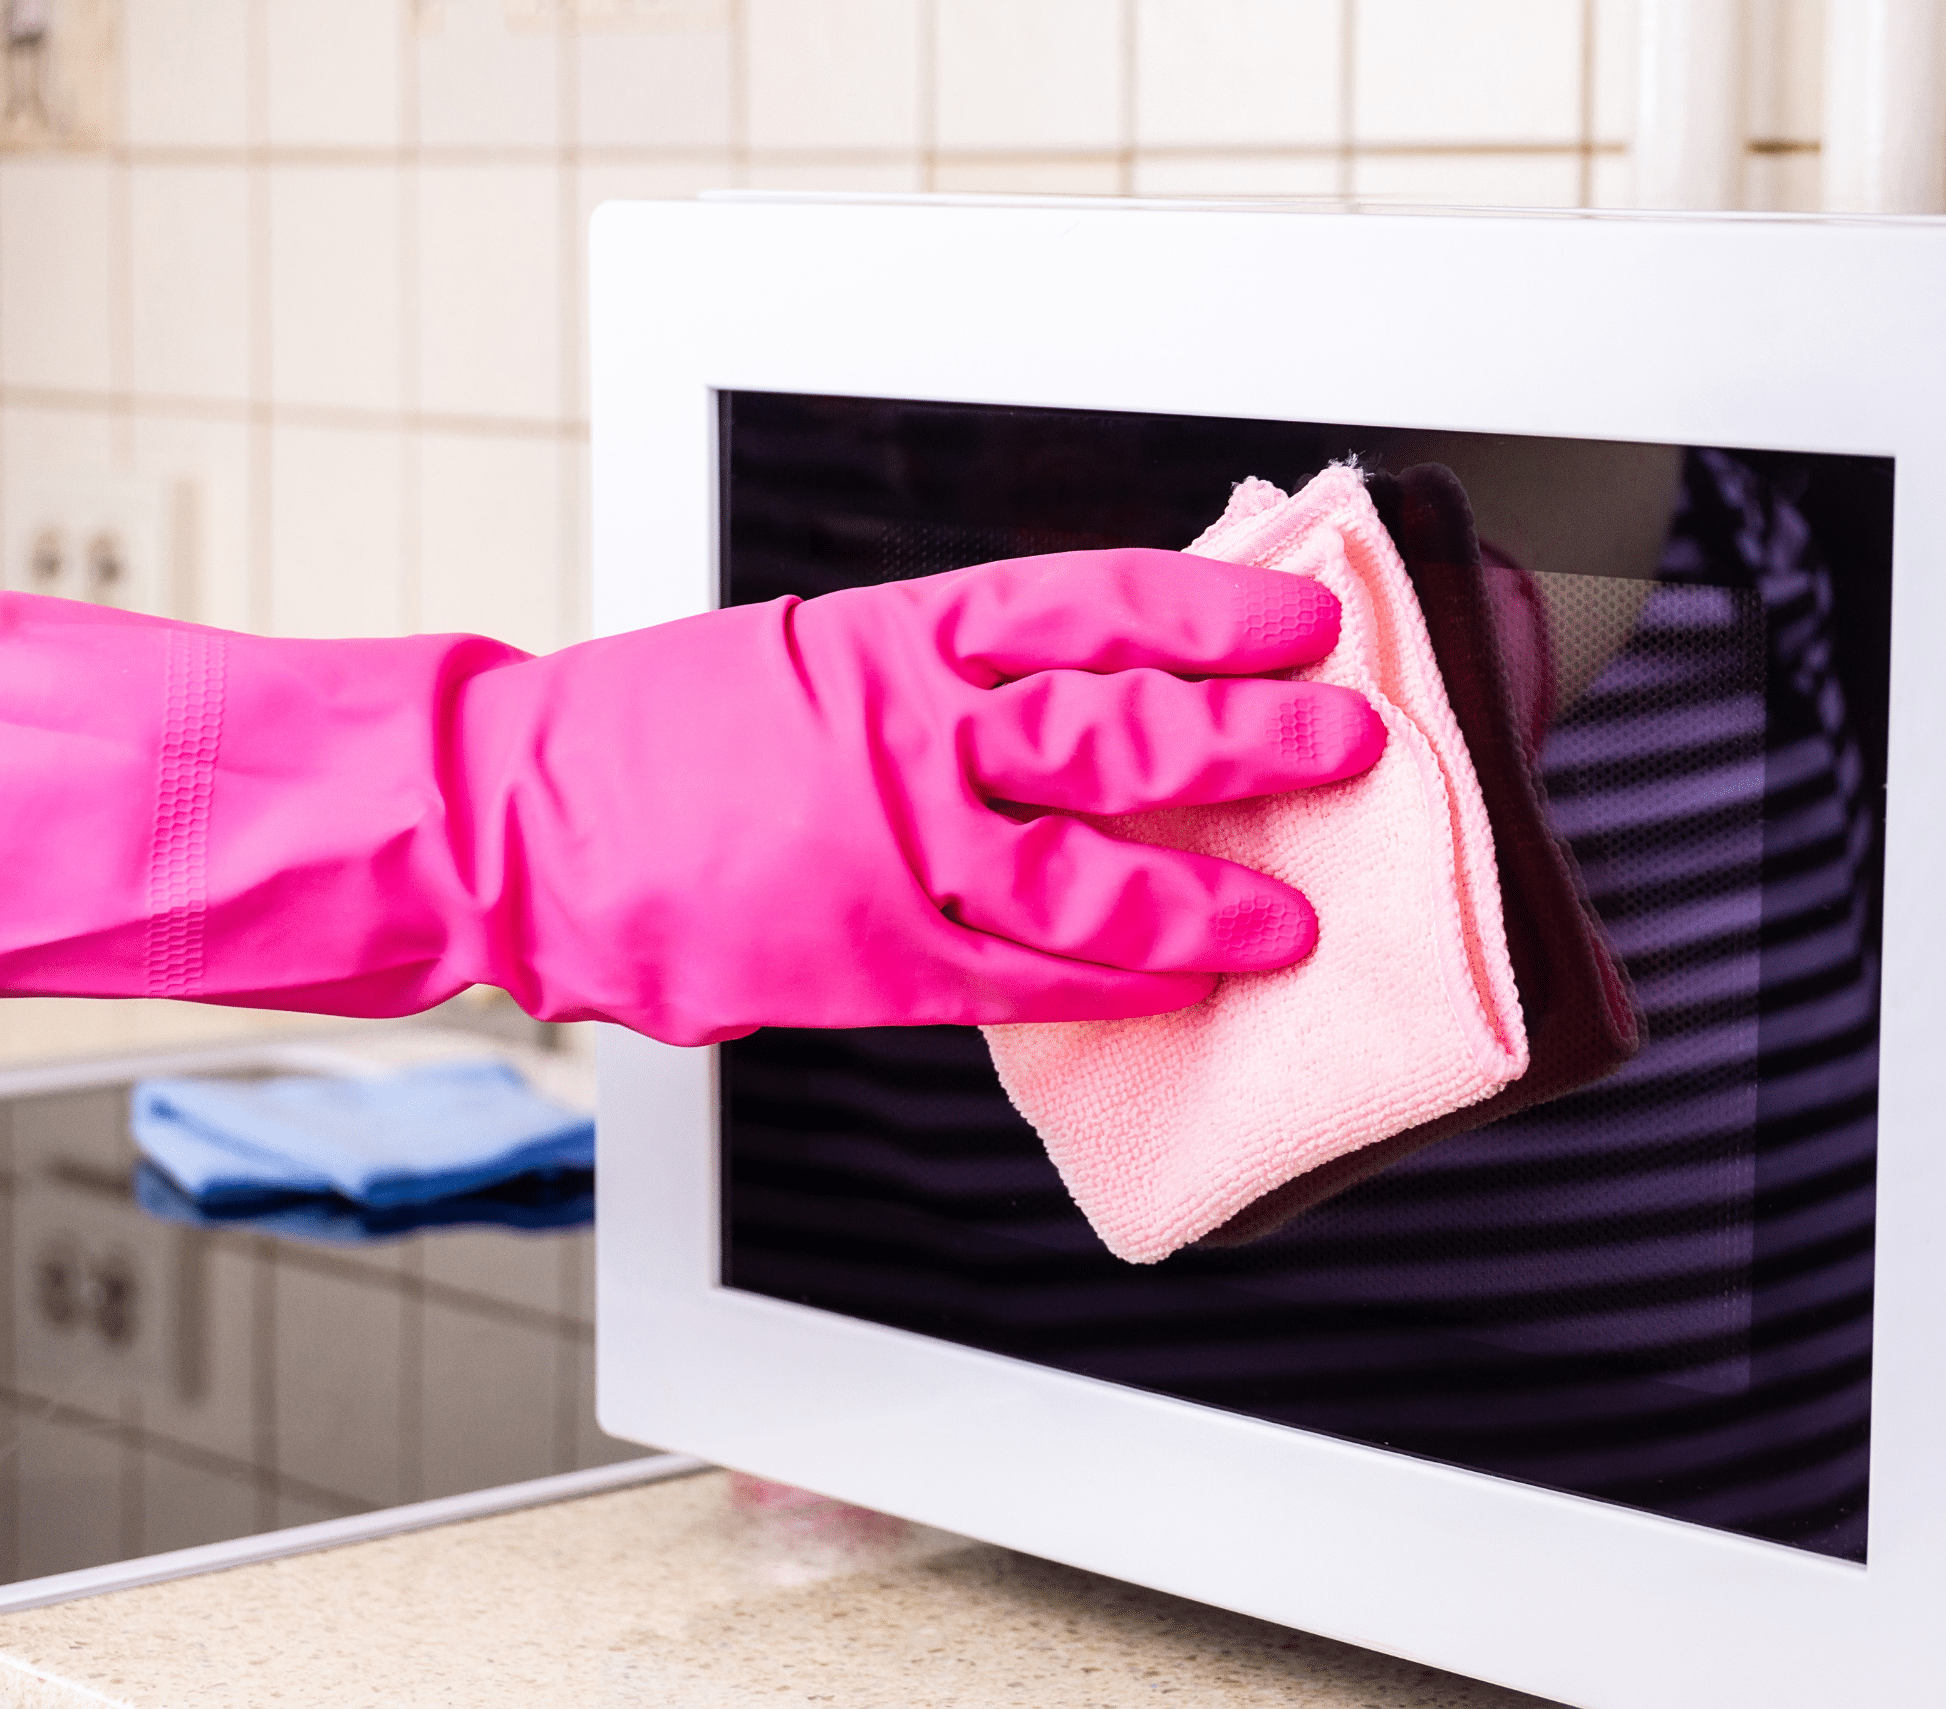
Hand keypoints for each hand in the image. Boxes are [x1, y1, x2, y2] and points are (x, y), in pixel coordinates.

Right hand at [462, 549, 1386, 1040]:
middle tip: (1346, 748)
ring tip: (1292, 918)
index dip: (1218, 614)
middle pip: (1124, 734)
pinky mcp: (869, 959)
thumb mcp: (822, 653)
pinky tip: (1182, 992)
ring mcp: (894, 852)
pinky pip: (1022, 981)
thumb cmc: (672, 732)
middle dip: (1252, 743)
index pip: (1099, 606)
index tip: (1306, 621)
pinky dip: (1111, 989)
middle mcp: (914, 734)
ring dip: (1207, 900)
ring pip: (1092, 878)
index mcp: (906, 635)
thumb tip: (1093, 684)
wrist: (517, 816)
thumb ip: (950, 674)